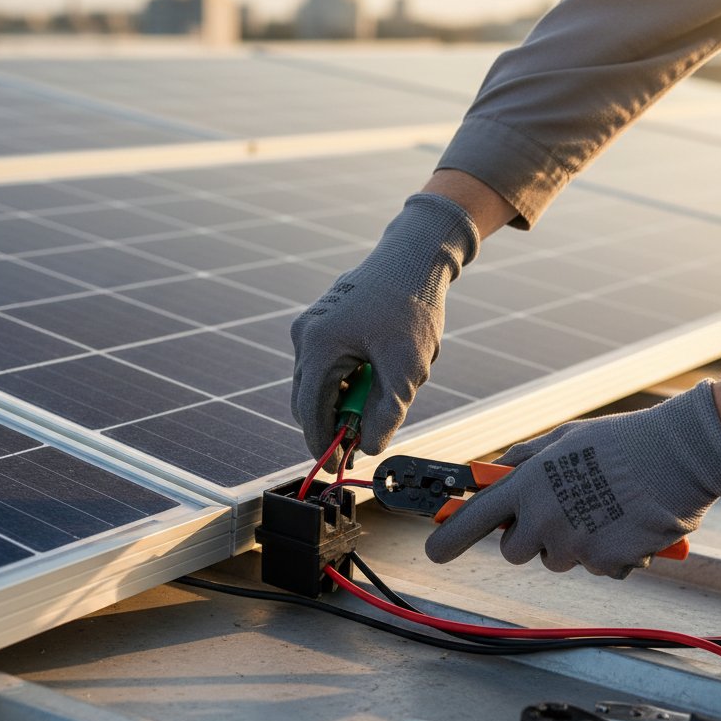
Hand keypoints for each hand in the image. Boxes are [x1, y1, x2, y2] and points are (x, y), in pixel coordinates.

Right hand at [290, 193, 478, 470]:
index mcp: (319, 346)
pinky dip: (347, 379)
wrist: (415, 256)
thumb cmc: (411, 307)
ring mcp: (311, 326)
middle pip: (308, 399)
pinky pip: (327, 364)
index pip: (310, 410)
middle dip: (335, 420)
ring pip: (318, 383)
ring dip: (345, 398)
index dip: (322, 443)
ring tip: (384, 387)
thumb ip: (386, 413)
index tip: (336, 465)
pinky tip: (377, 370)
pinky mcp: (322, 322)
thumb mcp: (407, 369)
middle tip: (368, 433)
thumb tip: (368, 447)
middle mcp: (306, 335)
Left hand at [425, 382, 720, 578]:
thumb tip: (496, 472)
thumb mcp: (563, 438)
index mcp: (528, 484)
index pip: (474, 518)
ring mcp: (575, 544)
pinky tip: (623, 522)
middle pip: (513, 550)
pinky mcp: (605, 562)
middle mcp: (544, 518)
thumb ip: (525, 460)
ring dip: (568, 542)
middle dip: (527, 537)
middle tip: (554, 512)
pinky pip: (593, 566)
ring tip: (600, 508)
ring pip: (555, 558)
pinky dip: (604, 551)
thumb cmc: (621, 440)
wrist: (681, 455)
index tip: (435, 549)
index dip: (449, 537)